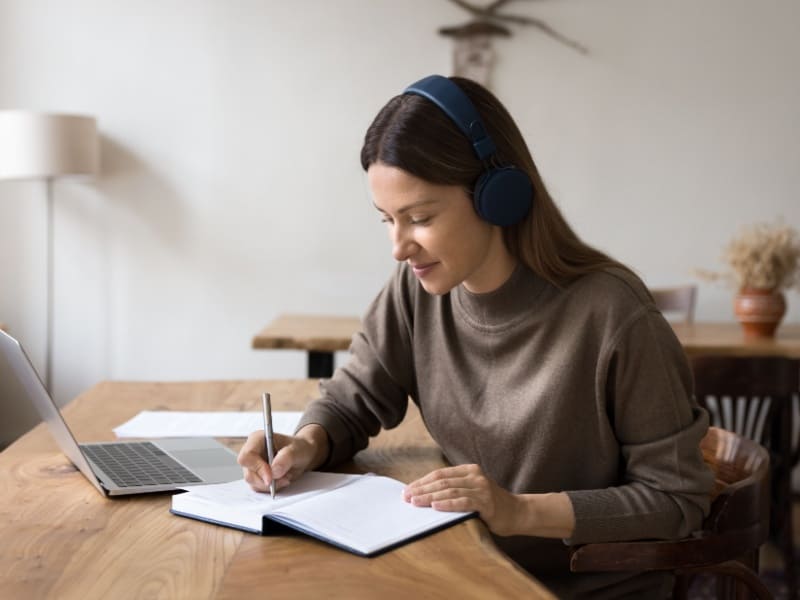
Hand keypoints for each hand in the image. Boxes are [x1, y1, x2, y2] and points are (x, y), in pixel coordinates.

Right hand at [237, 424, 327, 492]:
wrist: (302, 455)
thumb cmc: (299, 448)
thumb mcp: (297, 450)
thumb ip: (286, 458)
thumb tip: (274, 471)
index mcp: (257, 439)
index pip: (246, 456)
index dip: (257, 468)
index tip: (271, 477)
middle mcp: (252, 452)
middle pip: (249, 473)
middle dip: (267, 480)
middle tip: (284, 479)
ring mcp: (252, 465)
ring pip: (253, 482)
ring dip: (271, 485)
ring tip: (286, 478)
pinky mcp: (256, 475)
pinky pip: (258, 487)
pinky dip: (271, 488)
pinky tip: (281, 480)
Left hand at [402, 464, 519, 535]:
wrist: (517, 513)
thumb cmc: (490, 504)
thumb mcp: (472, 490)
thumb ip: (454, 489)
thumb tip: (423, 494)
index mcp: (469, 470)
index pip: (440, 474)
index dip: (422, 482)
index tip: (407, 490)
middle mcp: (475, 476)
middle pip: (442, 482)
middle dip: (422, 489)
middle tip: (406, 497)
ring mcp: (481, 488)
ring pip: (450, 491)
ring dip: (430, 497)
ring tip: (416, 502)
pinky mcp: (486, 502)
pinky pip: (463, 502)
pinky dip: (447, 504)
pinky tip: (435, 507)